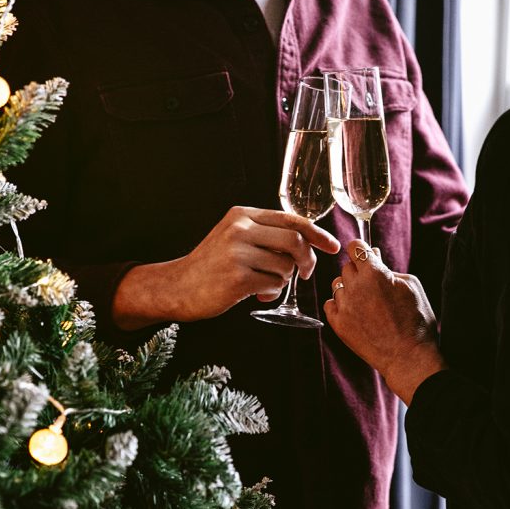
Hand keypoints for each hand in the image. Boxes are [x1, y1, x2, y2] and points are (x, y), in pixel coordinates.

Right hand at [113, 205, 339, 327]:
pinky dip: (273, 292)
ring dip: (284, 279)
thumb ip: (264, 233)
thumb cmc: (211, 265)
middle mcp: (240, 229)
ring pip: (286, 266)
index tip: (332, 246)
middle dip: (307, 260)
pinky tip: (258, 293)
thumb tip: (307, 242)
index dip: (317, 234)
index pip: (291, 218)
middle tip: (305, 274)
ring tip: (266, 283)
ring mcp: (238, 253)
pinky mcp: (237, 278)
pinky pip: (274, 284)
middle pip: (295, 240)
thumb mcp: (234, 236)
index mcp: (242, 215)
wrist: (178, 287)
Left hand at [324, 240, 446, 404]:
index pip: (355, 246)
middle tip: (374, 285)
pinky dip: (339, 305)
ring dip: (349, 288)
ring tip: (366, 302)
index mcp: (375, 273)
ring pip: (337, 285)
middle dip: (359, 271)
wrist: (408, 357)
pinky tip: (355, 311)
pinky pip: (330, 304)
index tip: (365, 255)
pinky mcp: (338, 324)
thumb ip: (389, 268)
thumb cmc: (416, 321)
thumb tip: (374, 256)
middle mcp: (355, 287)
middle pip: (347, 266)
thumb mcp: (411, 286)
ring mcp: (344, 306)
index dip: (361, 249)